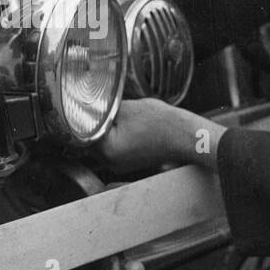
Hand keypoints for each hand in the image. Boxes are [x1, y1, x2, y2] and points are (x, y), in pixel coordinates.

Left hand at [97, 98, 224, 172]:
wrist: (185, 135)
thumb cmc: (160, 122)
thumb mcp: (126, 108)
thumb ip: (103, 109)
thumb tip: (90, 107)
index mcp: (107, 151)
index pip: (83, 132)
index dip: (85, 116)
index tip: (87, 105)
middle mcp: (112, 163)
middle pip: (92, 139)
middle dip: (96, 123)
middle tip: (102, 106)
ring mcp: (122, 164)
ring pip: (104, 142)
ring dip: (107, 129)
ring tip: (118, 114)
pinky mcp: (131, 161)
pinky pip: (117, 146)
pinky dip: (118, 135)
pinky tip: (127, 123)